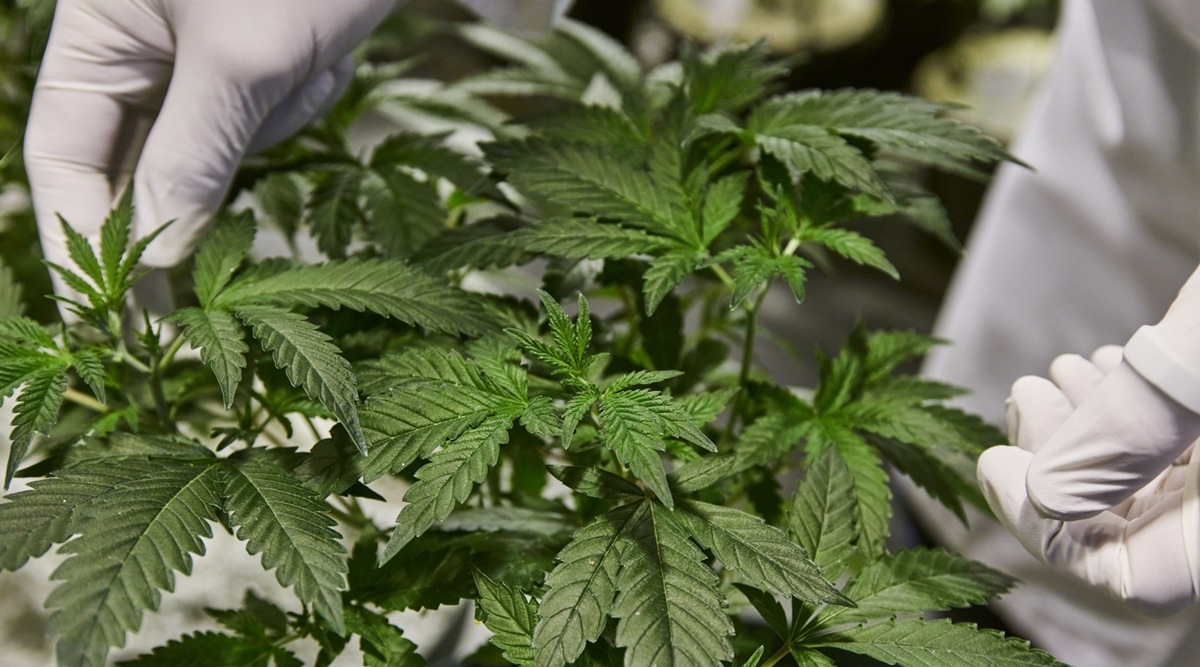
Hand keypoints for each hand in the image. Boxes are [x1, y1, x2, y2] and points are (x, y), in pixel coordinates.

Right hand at [24, 0, 395, 300]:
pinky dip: (303, 99)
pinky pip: (269, 117)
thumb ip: (189, 158)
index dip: (80, 244)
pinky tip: (328, 50)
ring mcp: (202, 54)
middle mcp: (139, 44)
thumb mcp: (242, 60)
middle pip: (136, 164)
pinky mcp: (261, 56)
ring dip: (268, 120)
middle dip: (180, 205)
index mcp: (97, 31)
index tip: (104, 324)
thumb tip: (158, 255)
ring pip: (216, 147)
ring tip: (304, 52)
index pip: (62, 157)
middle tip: (186, 316)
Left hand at [978, 345, 1199, 613]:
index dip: (1050, 532)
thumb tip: (1045, 494)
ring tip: (1055, 375)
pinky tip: (1099, 365)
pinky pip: (1172, 444)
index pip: (1135, 577)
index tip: (995, 462)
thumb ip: (1136, 426)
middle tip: (1025, 397)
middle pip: (1130, 527)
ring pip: (1145, 480)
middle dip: (1059, 466)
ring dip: (1083, 432)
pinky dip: (1122, 410)